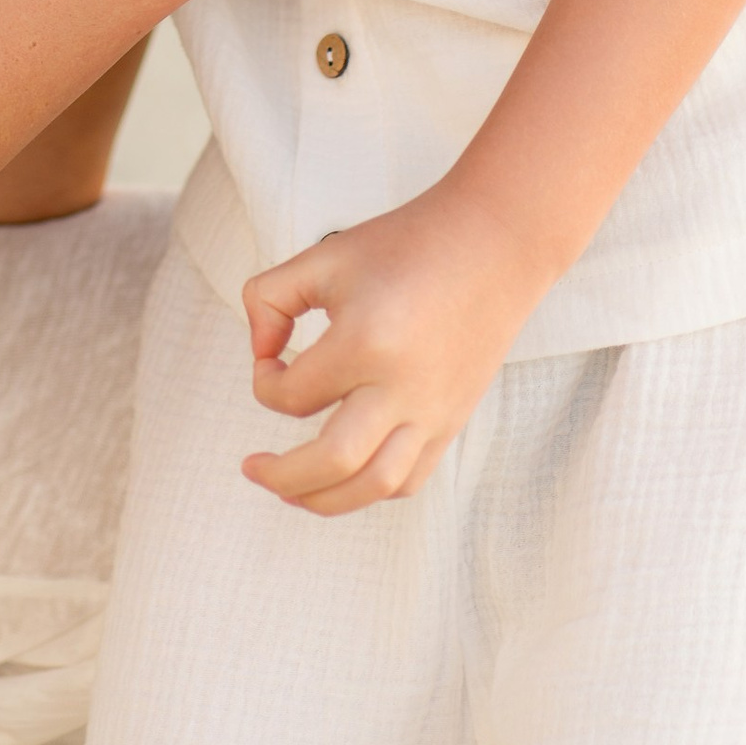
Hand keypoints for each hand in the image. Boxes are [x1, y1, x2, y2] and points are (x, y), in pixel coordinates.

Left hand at [240, 178, 549, 513]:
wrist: (492, 245)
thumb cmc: (405, 246)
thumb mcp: (324, 258)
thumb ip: (268, 299)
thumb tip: (261, 357)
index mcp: (367, 341)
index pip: (293, 396)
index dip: (264, 383)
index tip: (268, 362)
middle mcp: (404, 387)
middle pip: (333, 463)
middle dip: (282, 476)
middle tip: (253, 468)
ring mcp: (434, 411)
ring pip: (375, 486)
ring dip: (323, 499)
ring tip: (290, 491)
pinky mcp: (452, 421)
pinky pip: (409, 479)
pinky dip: (370, 489)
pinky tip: (343, 476)